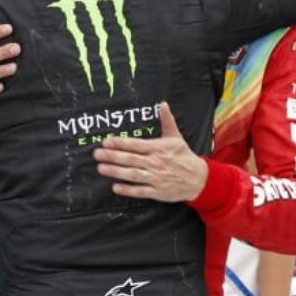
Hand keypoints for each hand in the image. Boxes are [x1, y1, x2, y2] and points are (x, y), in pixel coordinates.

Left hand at [93, 103, 208, 201]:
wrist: (199, 178)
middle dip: (112, 156)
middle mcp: (155, 162)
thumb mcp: (176, 137)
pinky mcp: (158, 191)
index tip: (106, 141)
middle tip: (97, 154)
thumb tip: (163, 104)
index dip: (120, 143)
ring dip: (116, 172)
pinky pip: (141, 191)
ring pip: (133, 174)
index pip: (135, 144)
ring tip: (101, 168)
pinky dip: (128, 189)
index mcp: (158, 148)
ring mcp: (156, 177)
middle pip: (130, 159)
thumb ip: (167, 120)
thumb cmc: (184, 156)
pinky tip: (115, 187)